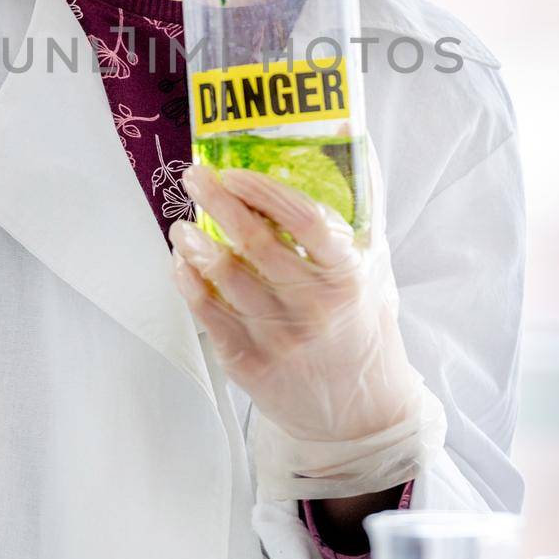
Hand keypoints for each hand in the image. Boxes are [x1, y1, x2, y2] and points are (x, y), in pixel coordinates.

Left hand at [169, 158, 420, 445]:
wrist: (360, 414)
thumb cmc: (364, 329)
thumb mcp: (376, 270)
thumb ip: (362, 211)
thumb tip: (352, 143)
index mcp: (349, 276)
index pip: (306, 220)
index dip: (266, 192)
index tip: (236, 172)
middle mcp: (314, 307)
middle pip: (256, 243)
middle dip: (218, 202)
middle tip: (197, 177)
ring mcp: (280, 338)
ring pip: (224, 278)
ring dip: (194, 243)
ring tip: (182, 226)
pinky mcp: (250, 364)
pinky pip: (207, 314)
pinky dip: (188, 282)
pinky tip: (181, 263)